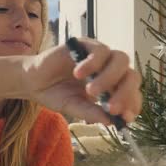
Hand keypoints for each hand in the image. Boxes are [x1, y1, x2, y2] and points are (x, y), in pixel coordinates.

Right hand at [21, 37, 141, 124]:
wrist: (33, 81)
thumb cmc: (56, 94)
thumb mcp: (74, 107)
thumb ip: (91, 113)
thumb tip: (110, 122)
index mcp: (112, 87)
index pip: (132, 93)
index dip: (133, 105)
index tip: (126, 118)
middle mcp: (111, 70)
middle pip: (132, 76)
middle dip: (125, 94)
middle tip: (112, 109)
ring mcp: (100, 56)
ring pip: (121, 59)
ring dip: (110, 78)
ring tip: (91, 91)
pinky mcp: (86, 44)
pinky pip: (99, 50)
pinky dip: (92, 63)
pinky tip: (78, 74)